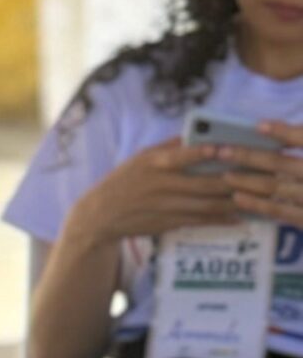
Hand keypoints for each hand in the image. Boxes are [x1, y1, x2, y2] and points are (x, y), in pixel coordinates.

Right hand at [67, 140, 243, 245]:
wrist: (101, 215)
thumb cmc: (124, 181)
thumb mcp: (140, 158)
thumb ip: (170, 147)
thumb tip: (200, 134)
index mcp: (153, 164)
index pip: (182, 156)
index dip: (205, 152)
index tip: (226, 148)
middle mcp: (161, 186)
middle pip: (205, 183)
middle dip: (234, 180)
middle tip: (257, 175)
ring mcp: (167, 207)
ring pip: (209, 205)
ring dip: (234, 202)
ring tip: (255, 196)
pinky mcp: (170, 223)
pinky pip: (202, 221)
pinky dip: (222, 219)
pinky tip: (240, 216)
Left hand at [218, 120, 302, 230]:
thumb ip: (300, 141)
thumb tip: (265, 129)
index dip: (284, 132)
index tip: (259, 125)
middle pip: (281, 163)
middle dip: (249, 157)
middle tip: (222, 151)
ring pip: (274, 186)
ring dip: (246, 179)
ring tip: (225, 174)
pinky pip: (277, 210)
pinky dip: (256, 203)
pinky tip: (237, 197)